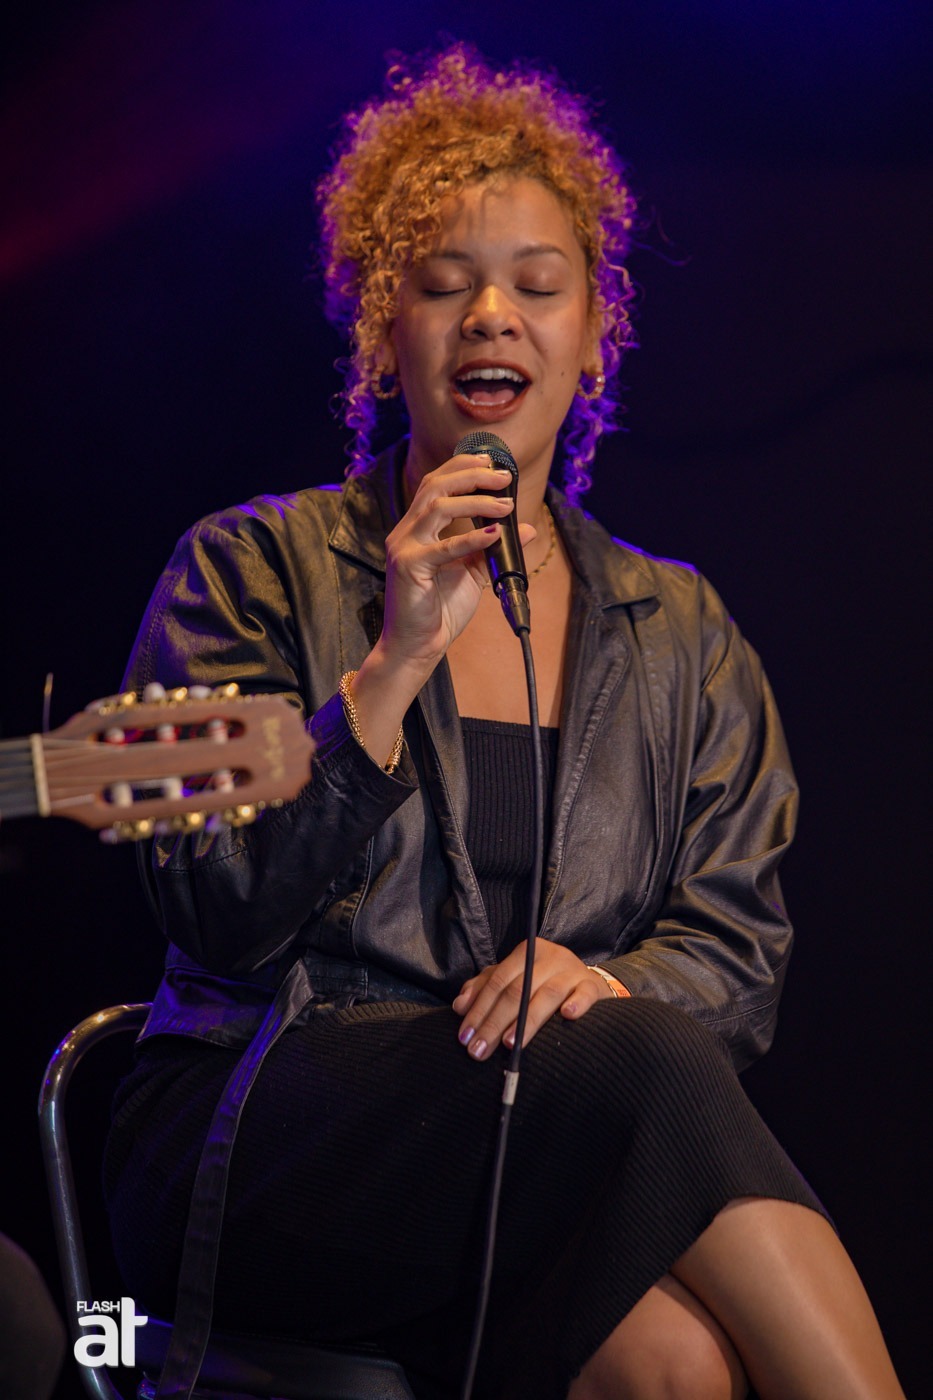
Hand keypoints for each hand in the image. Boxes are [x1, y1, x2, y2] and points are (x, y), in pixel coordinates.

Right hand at [379, 454, 535, 675]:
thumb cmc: (440, 610)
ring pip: (437, 507)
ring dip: (476, 501)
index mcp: (417, 528)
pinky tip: (494, 533)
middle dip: (472, 475)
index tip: (493, 462)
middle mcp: (406, 532)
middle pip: (435, 485)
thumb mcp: (474, 572)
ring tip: (505, 505)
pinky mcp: (407, 567)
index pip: (436, 483)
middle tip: (504, 478)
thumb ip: (494, 548)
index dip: (462, 466)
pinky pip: (443, 547)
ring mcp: (403, 547)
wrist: (418, 646)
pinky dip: (471, 537)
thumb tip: (525, 528)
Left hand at [452, 941, 616, 1060]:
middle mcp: (549, 957)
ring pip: (547, 995)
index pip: (497, 982)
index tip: (465, 1036)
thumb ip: (485, 988)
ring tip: (508, 1044)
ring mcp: (572, 971)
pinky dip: (576, 1004)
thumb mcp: (514, 979)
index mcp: (526, 953)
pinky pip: (585, 994)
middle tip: (479, 1049)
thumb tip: (459, 1006)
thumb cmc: (544, 983)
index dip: (478, 1009)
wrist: (588, 983)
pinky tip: (567, 1016)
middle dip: (494, 1023)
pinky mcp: (592, 986)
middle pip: (517, 991)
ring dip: (526, 1021)